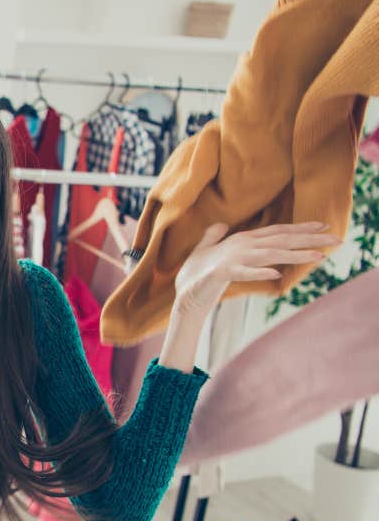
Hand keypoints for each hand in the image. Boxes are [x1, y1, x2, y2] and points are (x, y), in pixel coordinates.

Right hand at [173, 221, 342, 317]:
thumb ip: (214, 237)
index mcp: (241, 240)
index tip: (324, 226)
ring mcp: (232, 259)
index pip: (277, 231)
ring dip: (294, 254)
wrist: (184, 295)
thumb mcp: (206, 252)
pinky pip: (244, 273)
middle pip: (281, 240)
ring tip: (317, 256)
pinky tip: (276, 274)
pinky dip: (259, 273)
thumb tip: (220, 225)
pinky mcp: (221, 274)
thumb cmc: (197, 275)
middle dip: (309, 238)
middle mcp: (241, 246)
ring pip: (269, 254)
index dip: (301, 227)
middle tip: (336, 239)